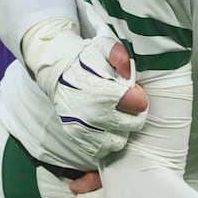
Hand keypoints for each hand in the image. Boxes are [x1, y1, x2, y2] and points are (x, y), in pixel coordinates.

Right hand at [21, 20, 147, 167]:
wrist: (57, 71)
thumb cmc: (84, 60)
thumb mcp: (102, 48)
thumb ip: (118, 54)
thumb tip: (126, 67)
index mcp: (100, 92)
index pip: (136, 104)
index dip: (140, 97)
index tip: (135, 91)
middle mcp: (90, 113)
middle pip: (132, 124)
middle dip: (134, 113)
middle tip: (126, 102)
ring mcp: (82, 128)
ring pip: (118, 141)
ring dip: (121, 130)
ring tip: (116, 115)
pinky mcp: (76, 137)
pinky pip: (101, 150)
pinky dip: (107, 140)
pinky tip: (106, 126)